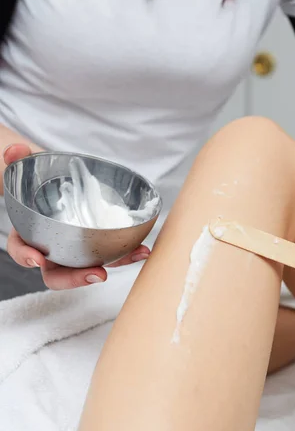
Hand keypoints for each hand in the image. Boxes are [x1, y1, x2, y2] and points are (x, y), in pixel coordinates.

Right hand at [4, 144, 149, 289]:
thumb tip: (14, 151)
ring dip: (113, 266)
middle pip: (57, 274)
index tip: (36, 259)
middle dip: (76, 278)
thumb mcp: (25, 166)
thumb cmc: (37, 179)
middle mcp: (51, 250)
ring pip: (88, 268)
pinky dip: (127, 254)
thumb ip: (16, 158)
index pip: (20, 250)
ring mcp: (75, 252)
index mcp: (28, 234)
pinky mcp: (96, 247)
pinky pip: (110, 255)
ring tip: (134, 257)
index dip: (25, 256)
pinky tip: (143, 249)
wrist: (55, 182)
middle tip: (97, 274)